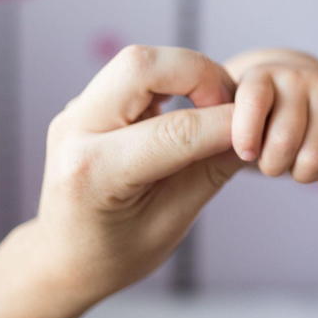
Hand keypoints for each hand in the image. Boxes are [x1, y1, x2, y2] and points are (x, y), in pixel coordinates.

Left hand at [33, 44, 242, 303]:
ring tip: (211, 106)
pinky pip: (134, 72)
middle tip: (228, 105)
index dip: (227, 124)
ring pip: (138, 60)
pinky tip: (186, 109)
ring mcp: (75, 112)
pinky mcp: (86, 104)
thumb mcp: (173, 222)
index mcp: (93, 173)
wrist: (63, 257)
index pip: (175, 131)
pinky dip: (171, 79)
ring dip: (186, 72)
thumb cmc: (118, 252)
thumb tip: (251, 131)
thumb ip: (211, 171)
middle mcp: (75, 131)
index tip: (255, 132)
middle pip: (142, 66)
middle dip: (200, 73)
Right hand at [231, 54, 317, 211]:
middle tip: (292, 163)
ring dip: (271, 164)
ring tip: (270, 155)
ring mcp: (296, 79)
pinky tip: (247, 152)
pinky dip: (247, 140)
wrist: (276, 80)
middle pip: (316, 156)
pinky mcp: (260, 75)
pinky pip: (253, 113)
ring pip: (283, 143)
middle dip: (300, 173)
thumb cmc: (305, 125)